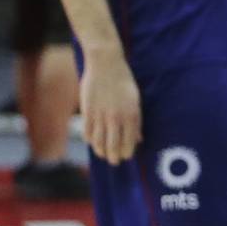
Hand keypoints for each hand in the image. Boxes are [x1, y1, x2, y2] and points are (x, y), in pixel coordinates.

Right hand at [79, 45, 140, 164]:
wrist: (106, 64)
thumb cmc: (124, 82)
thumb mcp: (136, 101)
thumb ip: (136, 121)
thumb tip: (139, 139)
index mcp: (131, 116)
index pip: (129, 143)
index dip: (127, 153)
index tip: (126, 156)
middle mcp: (115, 118)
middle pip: (113, 146)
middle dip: (113, 157)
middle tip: (114, 161)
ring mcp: (100, 115)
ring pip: (98, 142)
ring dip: (100, 151)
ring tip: (102, 154)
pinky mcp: (87, 111)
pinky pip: (87, 132)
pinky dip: (89, 139)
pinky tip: (92, 141)